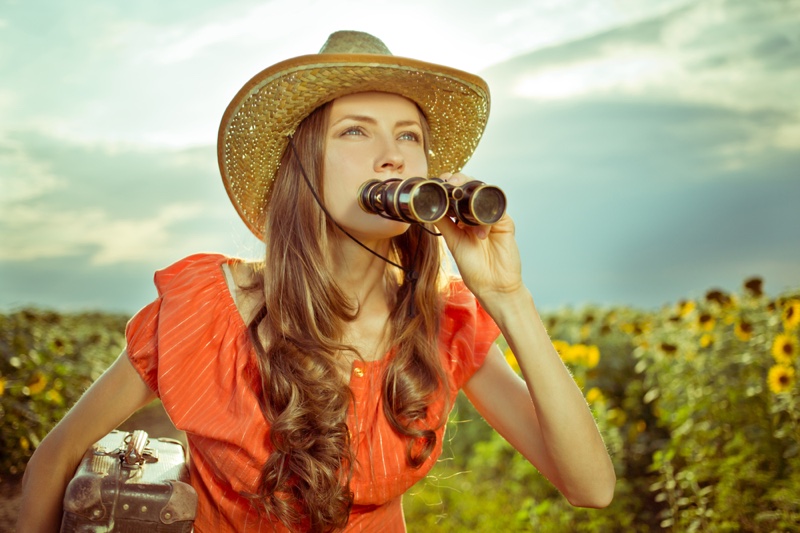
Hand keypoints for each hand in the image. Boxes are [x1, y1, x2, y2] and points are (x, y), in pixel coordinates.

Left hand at [434, 173, 523, 304]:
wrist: (493, 285)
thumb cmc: (474, 267)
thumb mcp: (454, 242)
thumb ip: (444, 224)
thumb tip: (429, 208)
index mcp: (465, 219)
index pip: (458, 196)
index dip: (449, 186)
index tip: (438, 181)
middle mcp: (479, 215)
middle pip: (472, 190)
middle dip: (461, 181)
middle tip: (450, 181)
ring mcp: (492, 218)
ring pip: (485, 194)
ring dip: (473, 190)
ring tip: (460, 191)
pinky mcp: (505, 223)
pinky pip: (497, 210)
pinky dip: (485, 215)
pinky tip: (478, 227)